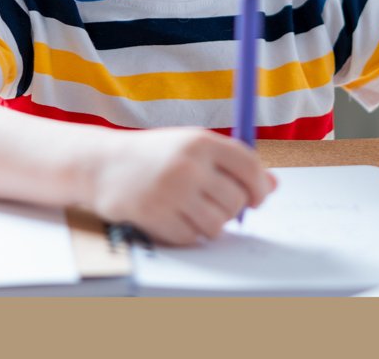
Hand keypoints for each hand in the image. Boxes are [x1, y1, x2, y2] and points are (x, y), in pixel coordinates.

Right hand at [89, 127, 276, 245]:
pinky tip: (176, 216)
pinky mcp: (155, 216)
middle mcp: (188, 165)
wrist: (103, 164)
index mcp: (200, 141)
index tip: (259, 196)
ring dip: (213, 222)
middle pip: (236, 199)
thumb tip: (274, 185)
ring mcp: (171, 192)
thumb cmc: (157, 155)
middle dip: (234, 207)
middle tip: (218, 203)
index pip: (249, 165)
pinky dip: (190, 233)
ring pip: (217, 224)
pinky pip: (192, 237)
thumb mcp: (193, 146)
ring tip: (197, 210)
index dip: (260, 185)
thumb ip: (233, 163)